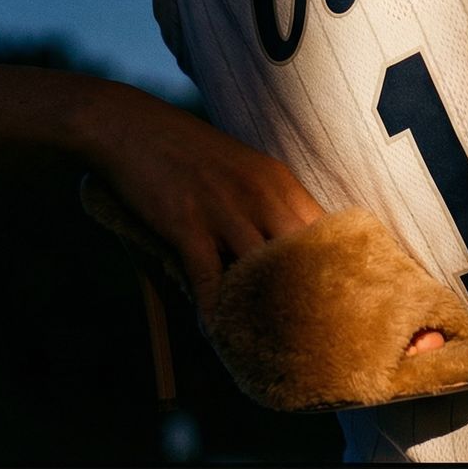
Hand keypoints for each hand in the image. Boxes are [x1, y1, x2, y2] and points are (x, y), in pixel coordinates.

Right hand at [81, 83, 323, 317]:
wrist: (133, 126)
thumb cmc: (189, 151)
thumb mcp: (243, 168)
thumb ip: (270, 202)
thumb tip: (290, 246)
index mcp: (278, 180)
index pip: (324, 230)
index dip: (332, 269)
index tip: (335, 300)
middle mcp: (260, 194)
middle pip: (301, 257)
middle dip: (305, 298)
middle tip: (305, 333)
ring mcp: (224, 210)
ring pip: (260, 273)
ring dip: (262, 311)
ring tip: (266, 343)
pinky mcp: (187, 225)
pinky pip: (209, 280)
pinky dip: (214, 311)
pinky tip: (216, 332)